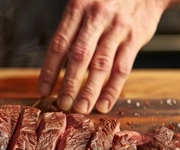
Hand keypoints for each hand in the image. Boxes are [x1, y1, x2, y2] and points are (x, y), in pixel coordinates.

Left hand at [38, 0, 179, 113]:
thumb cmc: (108, 0)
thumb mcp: (84, 3)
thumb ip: (71, 29)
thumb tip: (55, 64)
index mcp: (78, 9)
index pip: (59, 45)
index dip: (49, 70)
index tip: (44, 90)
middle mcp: (96, 18)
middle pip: (79, 57)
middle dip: (69, 84)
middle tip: (62, 105)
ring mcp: (117, 29)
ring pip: (101, 65)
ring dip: (89, 91)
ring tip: (81, 109)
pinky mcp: (135, 38)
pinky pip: (122, 68)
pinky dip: (112, 89)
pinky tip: (103, 104)